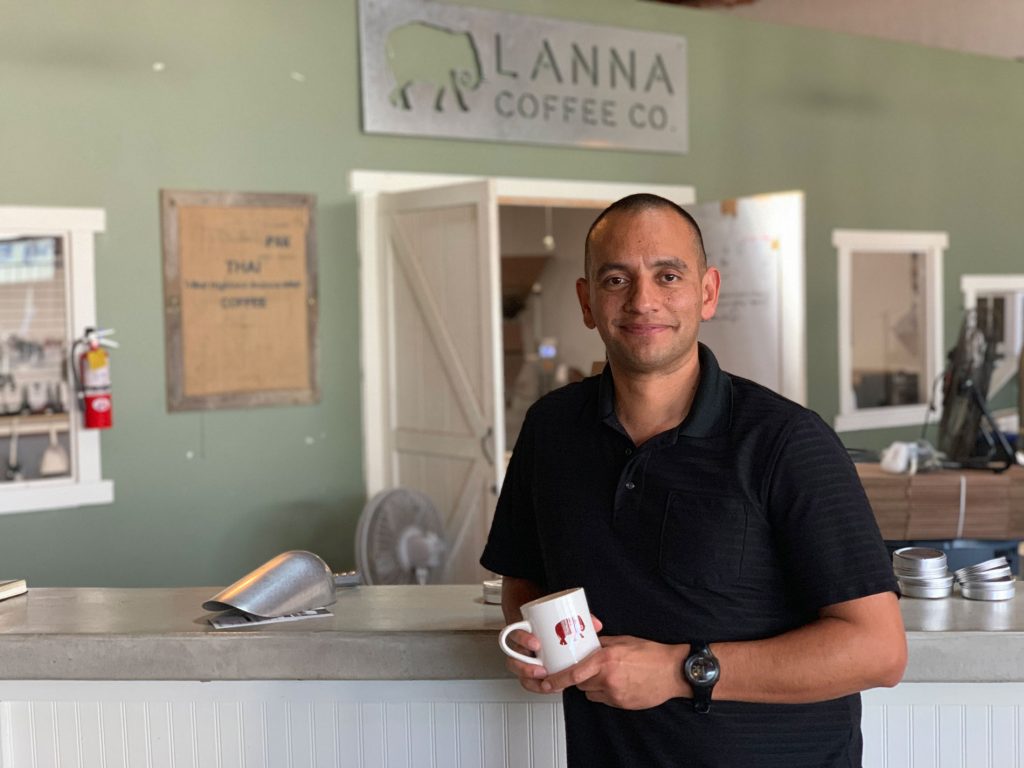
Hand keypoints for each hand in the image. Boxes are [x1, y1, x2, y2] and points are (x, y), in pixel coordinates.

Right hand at [505, 615, 603, 694]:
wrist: (539, 626)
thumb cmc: (547, 623)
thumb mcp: (560, 617)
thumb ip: (576, 619)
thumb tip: (595, 624)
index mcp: (524, 631)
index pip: (514, 633)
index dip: (523, 640)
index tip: (536, 644)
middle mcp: (520, 647)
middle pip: (513, 659)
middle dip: (526, 668)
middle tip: (542, 670)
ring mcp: (523, 660)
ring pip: (519, 674)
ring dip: (530, 680)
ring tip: (546, 682)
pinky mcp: (530, 672)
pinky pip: (529, 682)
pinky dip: (538, 686)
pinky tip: (552, 687)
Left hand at [541, 634, 688, 709]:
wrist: (673, 671)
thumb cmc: (651, 654)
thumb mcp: (622, 641)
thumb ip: (601, 643)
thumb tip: (585, 644)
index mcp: (606, 659)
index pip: (574, 673)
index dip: (557, 680)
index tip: (546, 683)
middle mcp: (608, 678)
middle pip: (580, 683)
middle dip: (581, 676)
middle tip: (591, 667)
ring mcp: (615, 693)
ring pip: (591, 693)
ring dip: (593, 685)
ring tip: (609, 674)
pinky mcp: (622, 704)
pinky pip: (604, 700)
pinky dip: (605, 693)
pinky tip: (619, 683)